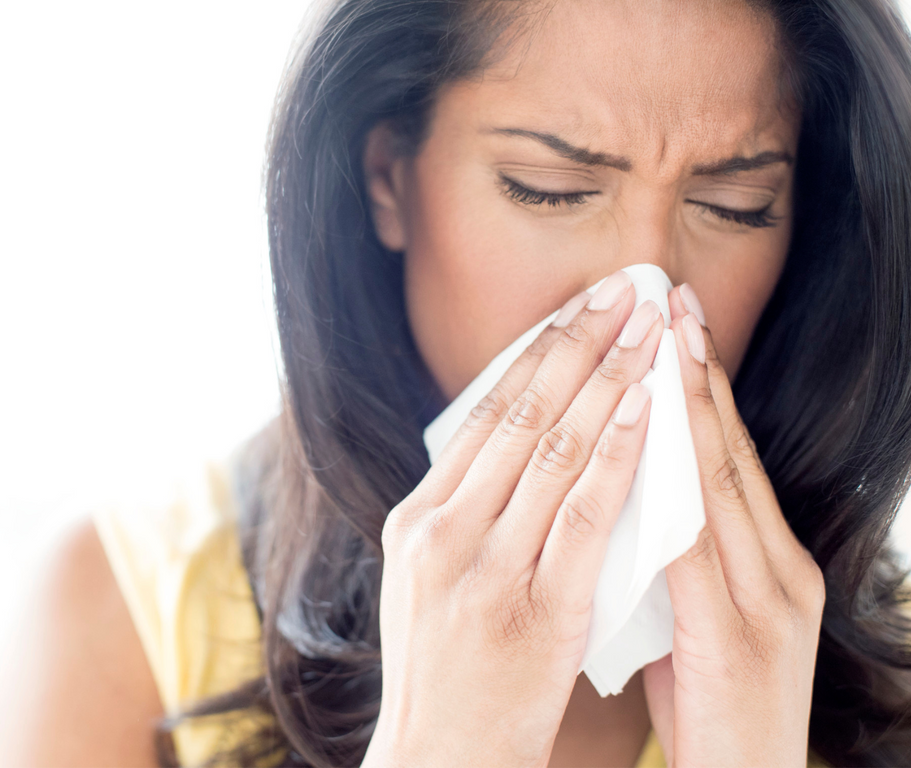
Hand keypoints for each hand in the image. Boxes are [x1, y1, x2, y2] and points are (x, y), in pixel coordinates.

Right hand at [363, 271, 663, 767]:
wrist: (438, 755)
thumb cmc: (445, 668)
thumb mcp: (428, 577)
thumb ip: (462, 511)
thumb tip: (512, 445)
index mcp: (415, 518)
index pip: (481, 414)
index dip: (535, 354)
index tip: (576, 309)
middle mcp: (442, 531)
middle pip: (518, 417)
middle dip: (577, 345)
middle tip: (622, 293)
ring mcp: (483, 568)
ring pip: (552, 452)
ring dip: (607, 383)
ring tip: (645, 333)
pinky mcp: (533, 608)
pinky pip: (582, 516)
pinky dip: (616, 457)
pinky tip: (645, 413)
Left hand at [642, 286, 826, 767]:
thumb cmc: (709, 704)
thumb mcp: (696, 614)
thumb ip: (678, 552)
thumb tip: (630, 493)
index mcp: (767, 561)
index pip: (725, 456)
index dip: (700, 386)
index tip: (671, 322)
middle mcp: (778, 570)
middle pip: (729, 452)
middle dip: (698, 373)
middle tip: (670, 301)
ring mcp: (766, 604)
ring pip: (722, 485)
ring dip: (692, 410)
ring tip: (665, 342)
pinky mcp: (738, 641)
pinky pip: (700, 549)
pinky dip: (676, 488)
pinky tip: (653, 441)